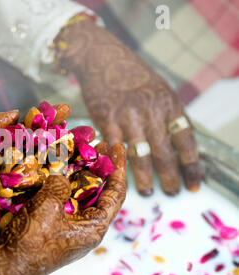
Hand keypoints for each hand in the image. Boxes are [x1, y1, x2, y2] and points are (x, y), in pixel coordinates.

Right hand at [0, 142, 125, 274]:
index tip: (117, 146)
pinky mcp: (49, 227)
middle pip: (98, 192)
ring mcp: (66, 227)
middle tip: (97, 144)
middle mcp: (83, 228)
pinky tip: (52, 169)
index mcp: (93, 228)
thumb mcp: (48, 207)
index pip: (115, 193)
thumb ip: (59, 185)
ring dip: (77, 172)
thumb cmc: (30, 241)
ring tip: (76, 150)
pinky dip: (59, 183)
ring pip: (77, 194)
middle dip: (98, 166)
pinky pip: (60, 200)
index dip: (118, 168)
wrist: (4, 267)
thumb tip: (59, 175)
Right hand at [56, 18, 200, 195]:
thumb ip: (167, 116)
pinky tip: (121, 177)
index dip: (192, 165)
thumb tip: (176, 146)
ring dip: (145, 178)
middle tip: (172, 193)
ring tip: (149, 192)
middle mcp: (151, 111)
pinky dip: (118, 165)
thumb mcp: (159, 90)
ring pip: (140, 155)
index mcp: (169, 104)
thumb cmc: (132, 76)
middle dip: (170, 177)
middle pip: (165, 152)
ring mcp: (128, 117)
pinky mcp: (106, 120)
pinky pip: (115, 149)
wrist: (103, 59)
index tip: (194, 183)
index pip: (186, 141)